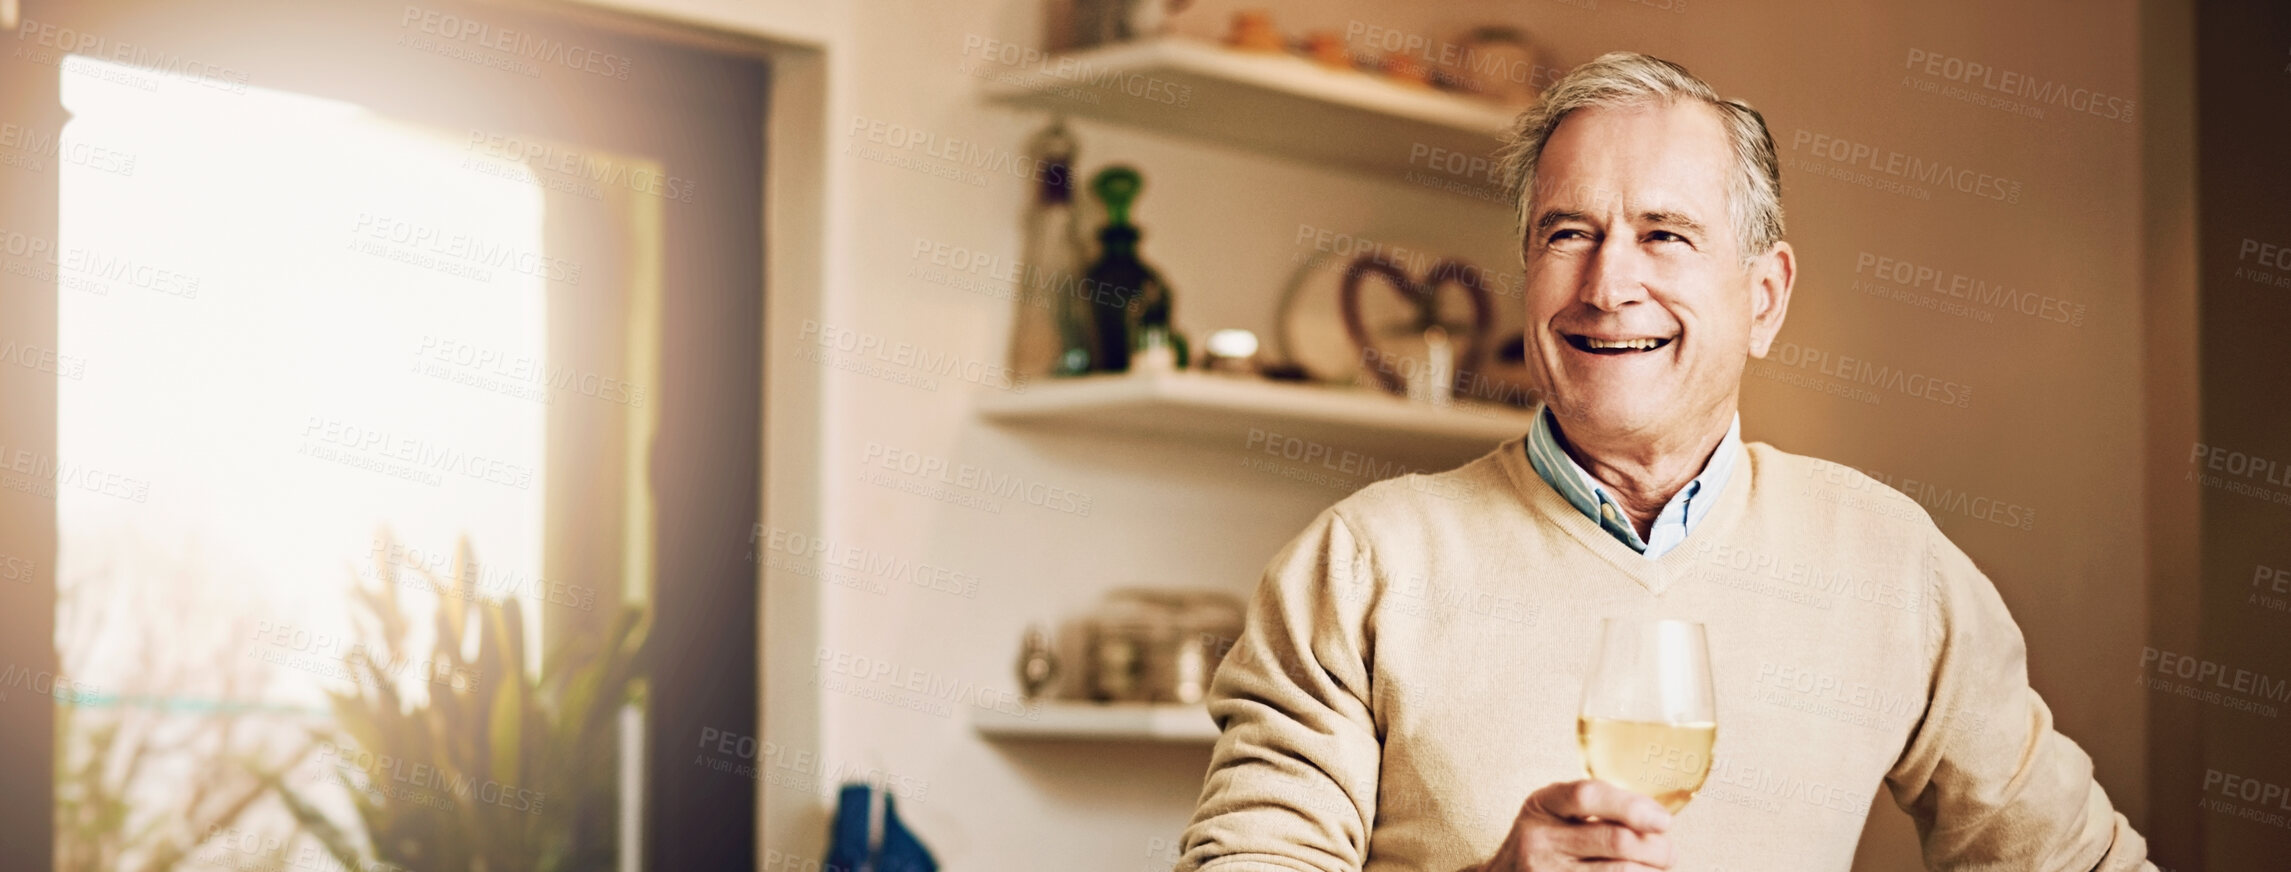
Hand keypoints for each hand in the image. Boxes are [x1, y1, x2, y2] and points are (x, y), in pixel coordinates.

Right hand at [1474, 780, 1674, 870]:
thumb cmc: (1544, 841)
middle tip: (1668, 852)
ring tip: (1658, 867)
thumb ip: (1598, 807)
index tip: (1663, 821)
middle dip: (1655, 847)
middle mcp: (1539, 839)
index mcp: (1543, 804)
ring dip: (1650, 871)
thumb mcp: (1556, 813)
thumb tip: (1657, 819)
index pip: (1588, 796)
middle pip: (1614, 840)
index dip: (1631, 806)